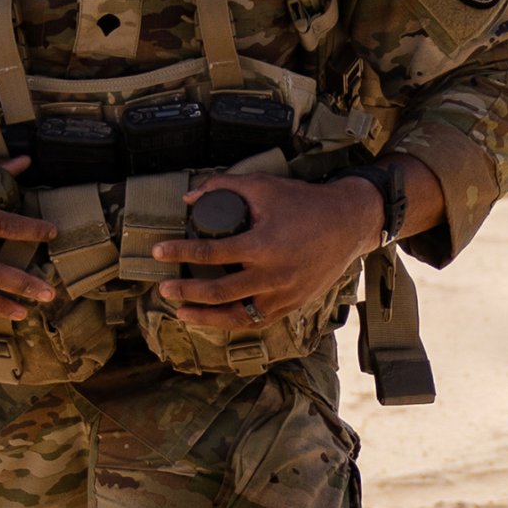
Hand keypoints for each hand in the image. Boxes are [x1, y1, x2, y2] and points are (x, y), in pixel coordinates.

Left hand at [152, 174, 379, 328]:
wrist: (349, 223)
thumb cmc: (304, 202)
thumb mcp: (264, 185)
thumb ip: (224, 186)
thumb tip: (189, 198)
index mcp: (263, 244)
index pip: (211, 252)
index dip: (180, 251)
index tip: (158, 251)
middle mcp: (273, 274)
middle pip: (218, 291)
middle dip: (186, 290)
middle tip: (163, 287)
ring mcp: (283, 294)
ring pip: (236, 316)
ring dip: (204, 316)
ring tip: (180, 311)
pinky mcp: (292, 304)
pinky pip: (257, 321)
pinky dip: (232, 321)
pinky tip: (214, 318)